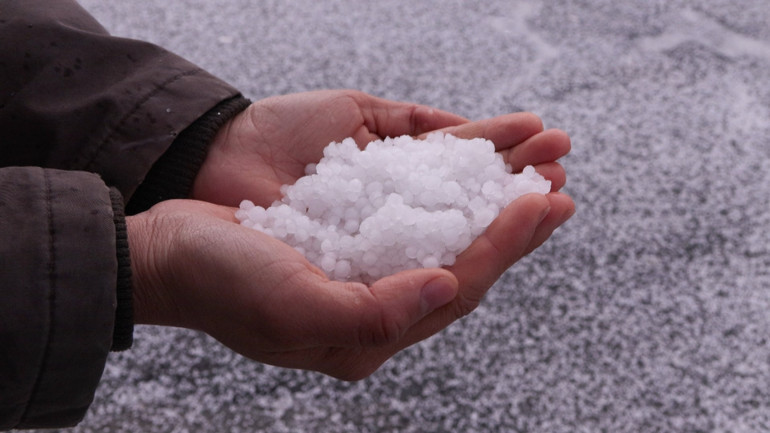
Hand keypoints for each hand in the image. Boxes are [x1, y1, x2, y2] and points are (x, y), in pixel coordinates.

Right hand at [161, 89, 573, 377]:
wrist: (168, 250)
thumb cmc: (219, 282)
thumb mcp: (290, 306)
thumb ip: (370, 312)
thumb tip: (442, 290)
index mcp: (369, 332)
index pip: (456, 288)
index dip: (503, 247)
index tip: (543, 206)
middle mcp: (376, 301)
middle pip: (464, 263)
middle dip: (513, 226)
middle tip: (560, 188)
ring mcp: (365, 266)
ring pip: (444, 234)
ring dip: (489, 202)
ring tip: (535, 170)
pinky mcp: (351, 232)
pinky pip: (412, 209)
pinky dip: (446, 186)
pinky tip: (472, 167)